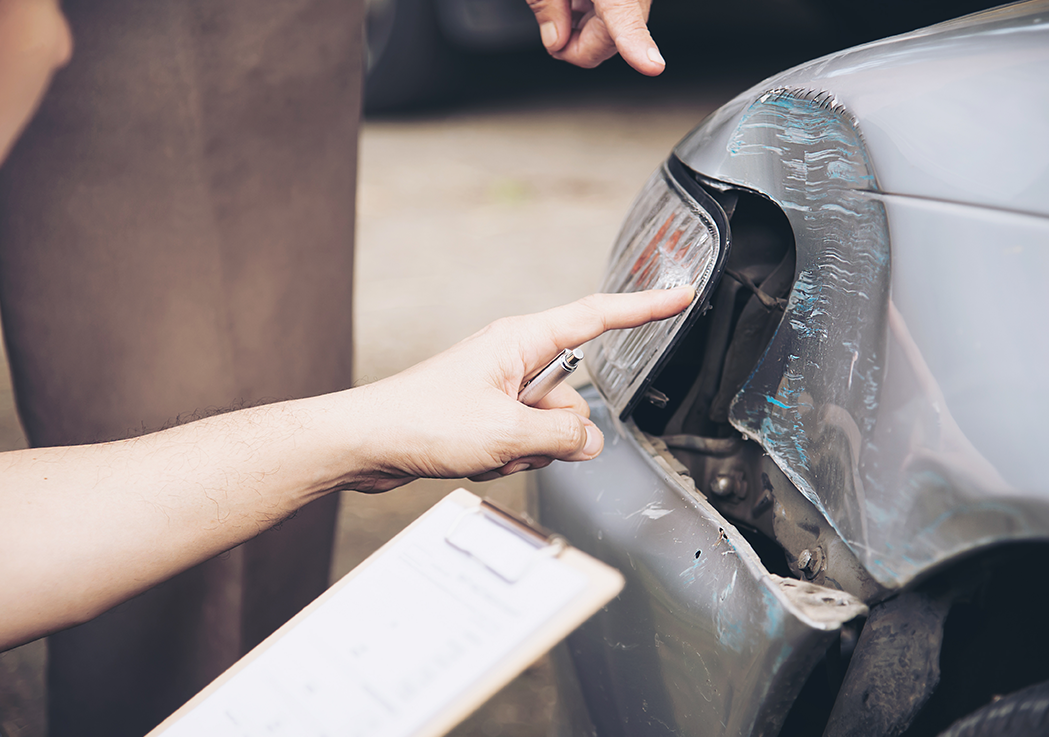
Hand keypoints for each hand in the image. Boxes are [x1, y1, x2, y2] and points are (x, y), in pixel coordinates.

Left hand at [344, 287, 691, 491]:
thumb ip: (564, 434)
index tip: (681, 295)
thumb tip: (592, 440)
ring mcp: (499, 387)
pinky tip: (473, 459)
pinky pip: (521, 439)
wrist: (367, 442)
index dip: (644, 309)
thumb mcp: (506, 432)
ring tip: (484, 452)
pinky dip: (505, 457)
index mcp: (520, 340)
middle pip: (573, 394)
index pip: (597, 317)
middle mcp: (512, 357)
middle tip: (515, 442)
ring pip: (548, 425)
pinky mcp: (485, 413)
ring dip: (527, 450)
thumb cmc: (421, 421)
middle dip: (556, 430)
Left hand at [527, 0, 664, 74]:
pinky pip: (617, 19)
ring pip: (614, 35)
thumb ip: (546, 6)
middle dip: (578, 43)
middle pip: (610, 41)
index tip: (652, 65)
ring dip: (585, 30)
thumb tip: (556, 41)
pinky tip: (579, 1)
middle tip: (554, 28)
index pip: (625, 20)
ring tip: (566, 3)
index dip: (638, 45)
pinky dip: (593, 17)